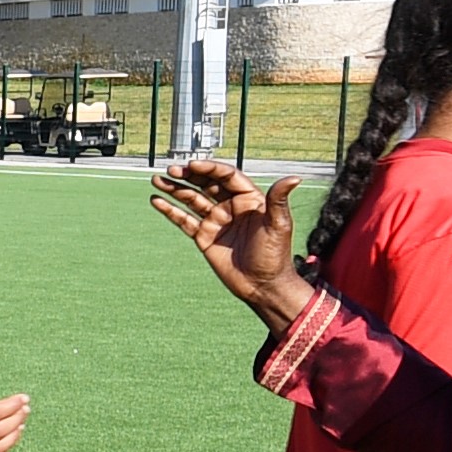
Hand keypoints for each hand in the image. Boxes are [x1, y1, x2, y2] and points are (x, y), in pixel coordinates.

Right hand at [148, 160, 310, 329]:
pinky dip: (170, 211)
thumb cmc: (274, 255)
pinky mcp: (204, 236)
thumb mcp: (278, 225)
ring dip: (174, 189)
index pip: (226, 176)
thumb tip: (295, 178)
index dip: (209, 169)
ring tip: (156, 180)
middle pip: (206, 184)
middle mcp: (230, 206)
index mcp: (248, 198)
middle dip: (188, 175)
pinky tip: (156, 201)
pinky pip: (184, 220)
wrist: (262, 285)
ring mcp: (215, 220)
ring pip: (191, 199)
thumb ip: (279, 200)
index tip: (193, 166)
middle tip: (171, 170)